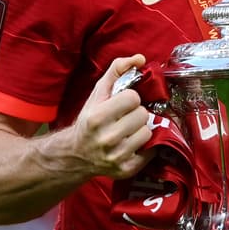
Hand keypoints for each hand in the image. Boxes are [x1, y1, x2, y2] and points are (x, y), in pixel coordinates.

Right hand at [67, 54, 154, 178]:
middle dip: (136, 114)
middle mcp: (106, 139)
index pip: (133, 98)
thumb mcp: (98, 93)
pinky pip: (151, 150)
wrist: (76, 154)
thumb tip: (140, 59)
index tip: (121, 104)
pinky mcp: (126, 169)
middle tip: (125, 119)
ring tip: (128, 131)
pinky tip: (132, 144)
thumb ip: (117, 70)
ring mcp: (116, 156)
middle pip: (143, 115)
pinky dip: (145, 146)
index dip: (129, 99)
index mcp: (96, 117)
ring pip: (148, 132)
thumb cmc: (90, 120)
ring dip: (140, 129)